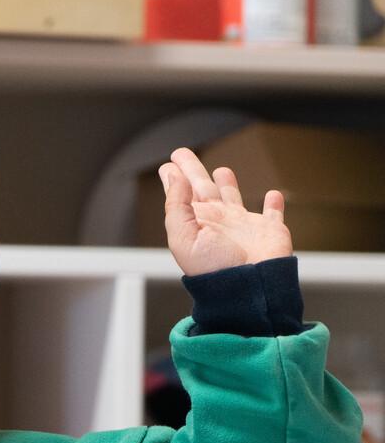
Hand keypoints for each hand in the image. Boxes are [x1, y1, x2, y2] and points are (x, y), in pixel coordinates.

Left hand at [160, 147, 292, 276]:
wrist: (248, 288)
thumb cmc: (214, 269)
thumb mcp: (184, 238)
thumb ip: (177, 206)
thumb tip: (174, 177)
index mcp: (196, 223)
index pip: (181, 195)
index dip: (174, 179)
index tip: (167, 166)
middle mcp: (218, 222)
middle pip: (203, 189)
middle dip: (193, 171)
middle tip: (182, 154)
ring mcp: (243, 226)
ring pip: (234, 198)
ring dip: (228, 184)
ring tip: (221, 170)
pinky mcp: (270, 230)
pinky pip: (273, 214)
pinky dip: (274, 204)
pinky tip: (273, 195)